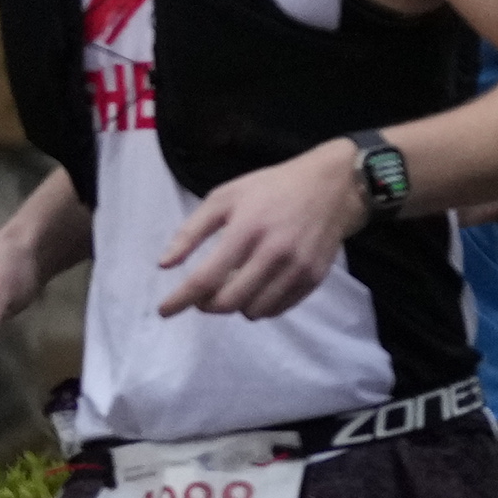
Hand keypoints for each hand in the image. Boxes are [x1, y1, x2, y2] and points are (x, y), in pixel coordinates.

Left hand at [152, 143, 363, 322]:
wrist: (333, 187)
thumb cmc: (271, 188)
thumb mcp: (225, 197)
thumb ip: (191, 231)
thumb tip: (165, 265)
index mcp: (247, 229)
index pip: (207, 278)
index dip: (181, 299)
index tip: (165, 311)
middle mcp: (274, 252)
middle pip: (230, 302)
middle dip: (207, 305)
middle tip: (202, 296)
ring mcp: (298, 268)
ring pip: (254, 311)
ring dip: (235, 307)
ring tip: (232, 288)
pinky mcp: (314, 278)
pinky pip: (279, 309)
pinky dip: (260, 306)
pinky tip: (256, 289)